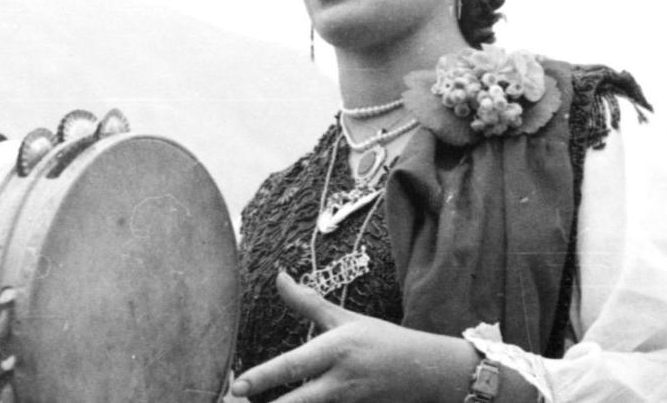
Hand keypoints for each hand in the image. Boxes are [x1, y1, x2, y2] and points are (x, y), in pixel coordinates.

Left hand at [230, 271, 479, 402]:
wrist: (428, 371)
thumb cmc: (380, 341)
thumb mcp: (345, 319)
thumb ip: (308, 302)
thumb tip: (278, 277)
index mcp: (335, 350)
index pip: (293, 365)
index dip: (264, 376)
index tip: (237, 385)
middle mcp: (341, 381)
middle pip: (300, 402)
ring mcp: (349, 402)